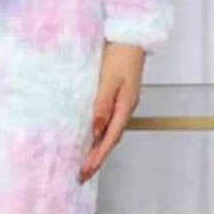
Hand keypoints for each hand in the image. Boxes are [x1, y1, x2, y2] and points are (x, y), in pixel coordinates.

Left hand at [79, 42, 144, 182]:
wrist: (130, 39)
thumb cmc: (120, 56)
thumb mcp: (109, 80)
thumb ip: (102, 104)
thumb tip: (96, 129)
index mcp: (126, 107)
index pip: (110, 138)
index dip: (98, 156)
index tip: (86, 170)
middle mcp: (125, 109)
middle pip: (111, 140)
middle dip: (97, 159)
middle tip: (83, 175)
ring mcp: (122, 104)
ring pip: (110, 133)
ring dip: (98, 149)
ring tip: (85, 163)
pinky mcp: (117, 98)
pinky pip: (107, 122)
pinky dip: (99, 134)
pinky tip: (90, 138)